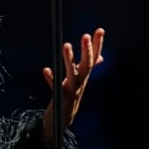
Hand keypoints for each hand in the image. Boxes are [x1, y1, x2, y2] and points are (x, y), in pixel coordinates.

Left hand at [42, 27, 104, 141]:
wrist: (63, 119)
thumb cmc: (71, 95)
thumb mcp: (81, 79)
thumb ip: (89, 67)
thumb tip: (101, 57)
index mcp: (85, 75)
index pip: (93, 58)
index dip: (97, 44)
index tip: (100, 30)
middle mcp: (81, 82)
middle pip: (86, 64)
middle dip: (86, 50)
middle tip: (85, 35)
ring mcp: (72, 90)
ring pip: (72, 73)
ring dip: (69, 60)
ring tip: (66, 45)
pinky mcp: (61, 98)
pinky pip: (55, 87)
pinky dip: (51, 79)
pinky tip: (46, 70)